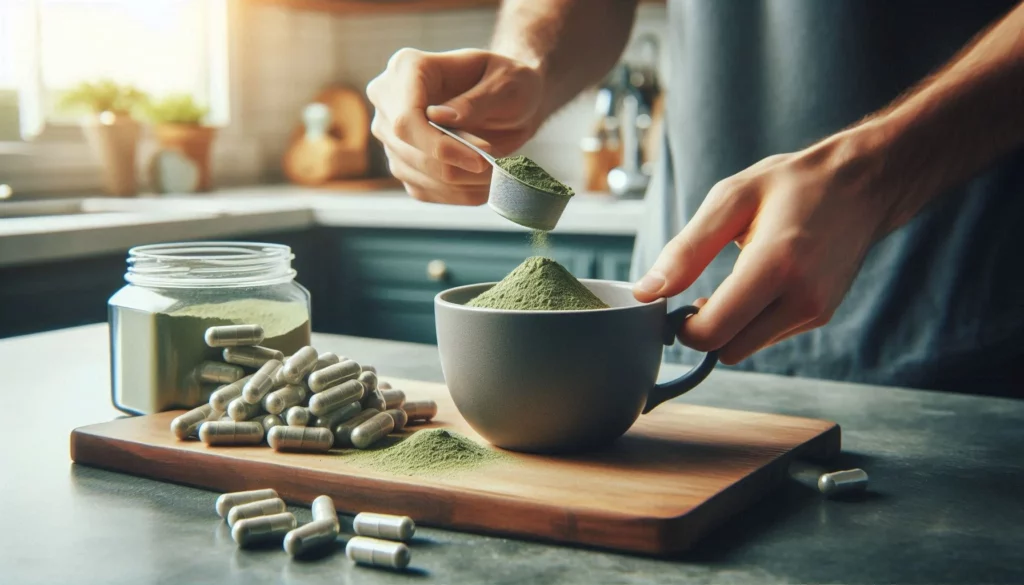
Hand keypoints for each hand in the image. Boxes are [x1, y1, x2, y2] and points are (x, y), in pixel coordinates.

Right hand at [366, 48, 543, 204]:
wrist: (509, 101)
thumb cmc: (507, 83)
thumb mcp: (505, 84)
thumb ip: (476, 100)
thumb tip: (439, 117)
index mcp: (407, 68)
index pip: (406, 118)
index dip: (439, 145)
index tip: (479, 160)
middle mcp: (388, 100)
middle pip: (407, 148)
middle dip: (453, 166)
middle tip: (493, 166)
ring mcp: (391, 135)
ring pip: (415, 173)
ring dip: (459, 183)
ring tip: (493, 173)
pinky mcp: (403, 164)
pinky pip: (423, 190)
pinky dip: (456, 194)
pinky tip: (481, 185)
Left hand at [633, 131, 891, 364]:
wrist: (863, 184)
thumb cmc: (793, 185)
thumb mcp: (730, 200)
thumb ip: (687, 249)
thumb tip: (647, 291)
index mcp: (775, 266)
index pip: (715, 333)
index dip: (684, 328)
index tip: (675, 304)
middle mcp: (802, 298)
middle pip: (729, 350)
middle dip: (705, 330)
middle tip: (700, 294)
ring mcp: (816, 311)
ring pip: (748, 348)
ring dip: (730, 327)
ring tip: (733, 284)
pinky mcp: (821, 316)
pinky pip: (769, 336)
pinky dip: (753, 322)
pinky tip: (758, 287)